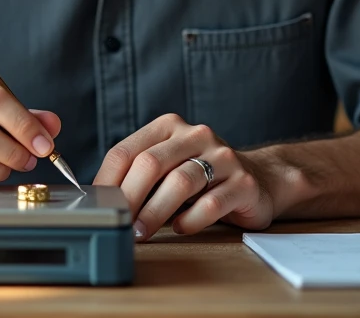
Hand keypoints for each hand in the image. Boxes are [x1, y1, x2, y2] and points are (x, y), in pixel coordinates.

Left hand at [93, 114, 277, 240]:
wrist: (260, 180)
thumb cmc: (202, 178)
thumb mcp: (168, 167)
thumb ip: (140, 175)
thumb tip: (102, 199)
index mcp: (170, 127)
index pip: (126, 150)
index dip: (107, 180)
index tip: (99, 204)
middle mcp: (196, 135)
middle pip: (150, 163)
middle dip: (129, 197)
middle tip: (119, 222)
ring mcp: (222, 157)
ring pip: (179, 182)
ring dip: (154, 213)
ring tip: (141, 232)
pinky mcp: (243, 183)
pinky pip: (210, 204)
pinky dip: (190, 220)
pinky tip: (181, 228)